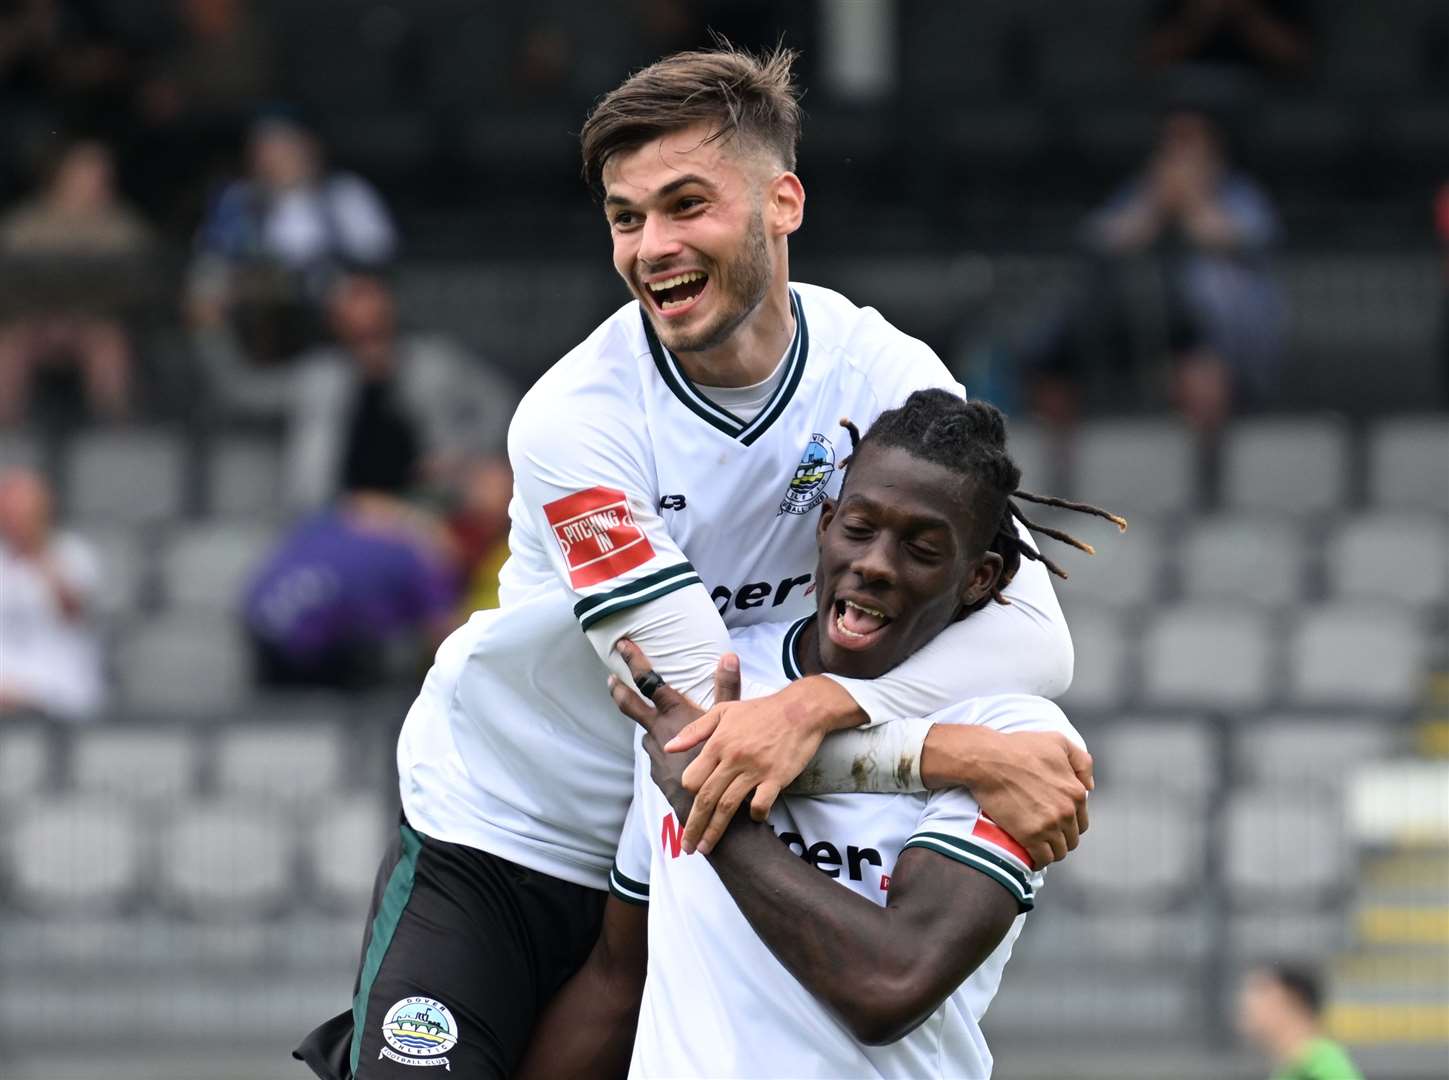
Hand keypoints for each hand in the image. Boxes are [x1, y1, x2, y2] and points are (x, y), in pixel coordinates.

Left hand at [608, 641, 740, 828]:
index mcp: (675, 714)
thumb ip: (726, 688)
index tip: (622, 645)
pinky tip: (679, 761)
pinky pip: (659, 759)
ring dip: (654, 731)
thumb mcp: (729, 720)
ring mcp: (655, 756)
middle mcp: (659, 732)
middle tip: (610, 679)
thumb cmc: (726, 760)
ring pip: (648, 736)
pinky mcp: (657, 775)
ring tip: (667, 733)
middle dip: (619, 690)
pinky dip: (666, 756)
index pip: (648, 680)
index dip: (634, 660)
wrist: (716, 807)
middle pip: (630, 706)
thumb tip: (728, 656)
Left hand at [664, 676, 859, 854]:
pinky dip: (755, 815)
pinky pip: (761, 804)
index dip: (688, 795)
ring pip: (728, 807)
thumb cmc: (761, 711)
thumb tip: (669, 748)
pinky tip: (753, 820)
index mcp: (718, 744)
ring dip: (715, 831)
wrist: (801, 709)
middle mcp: (733, 759)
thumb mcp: (723, 712)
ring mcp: (755, 769)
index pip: (692, 779)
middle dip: (694, 826)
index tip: (689, 807)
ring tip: (707, 847)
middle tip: (687, 847)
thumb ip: (694, 731)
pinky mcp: (777, 777)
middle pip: (706, 799)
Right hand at [922, 725, 1091, 867]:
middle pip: (1071, 839)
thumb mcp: (1057, 741)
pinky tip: (1031, 857)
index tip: (1055, 823)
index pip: (1081, 821)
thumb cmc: (1018, 747)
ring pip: (1059, 851)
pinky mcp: (1030, 836)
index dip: (1069, 824)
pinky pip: (1042, 859)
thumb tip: (1090, 787)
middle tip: (1044, 835)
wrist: (988, 759)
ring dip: (1050, 851)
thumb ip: (1081, 761)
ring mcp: (1049, 825)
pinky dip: (1038, 861)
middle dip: (1060, 839)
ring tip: (1037, 847)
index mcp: (1076, 792)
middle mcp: (1067, 811)